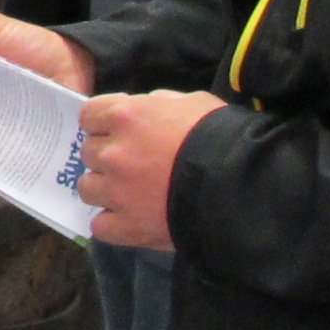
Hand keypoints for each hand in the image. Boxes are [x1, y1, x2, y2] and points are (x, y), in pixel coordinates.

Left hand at [74, 89, 224, 248]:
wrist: (241, 184)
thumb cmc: (221, 136)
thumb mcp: (193, 103)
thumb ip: (160, 103)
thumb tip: (146, 107)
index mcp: (126, 116)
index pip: (89, 116)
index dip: (103, 124)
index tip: (117, 132)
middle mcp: (113, 153)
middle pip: (88, 152)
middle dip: (107, 155)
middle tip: (132, 164)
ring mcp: (117, 192)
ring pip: (87, 188)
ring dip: (104, 189)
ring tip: (128, 194)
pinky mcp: (128, 227)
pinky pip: (100, 226)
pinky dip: (112, 224)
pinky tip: (129, 220)